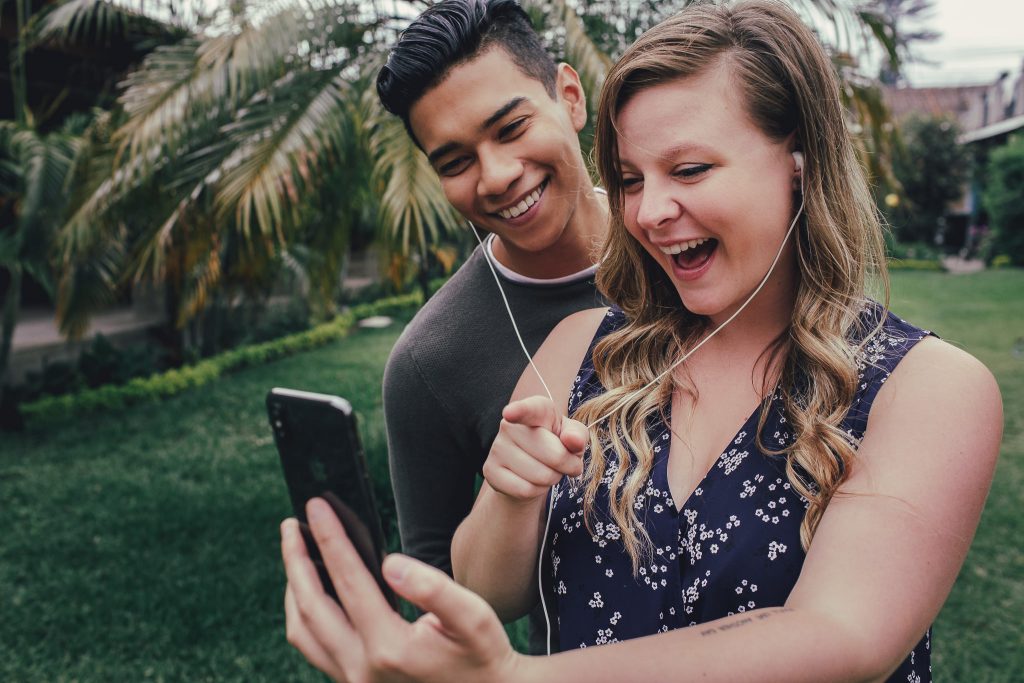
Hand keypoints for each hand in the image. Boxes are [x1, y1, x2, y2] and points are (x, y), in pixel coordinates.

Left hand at [282, 498, 520, 682]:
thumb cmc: (482, 653)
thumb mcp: (473, 616)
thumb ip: (433, 587)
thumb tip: (389, 562)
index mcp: (389, 647)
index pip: (348, 580)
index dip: (330, 538)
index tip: (317, 505)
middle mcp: (361, 669)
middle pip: (310, 605)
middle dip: (295, 559)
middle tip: (291, 524)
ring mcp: (353, 681)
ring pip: (302, 631)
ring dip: (293, 589)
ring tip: (297, 553)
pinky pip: (312, 646)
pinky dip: (303, 613)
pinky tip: (313, 590)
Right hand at [483, 395, 587, 502]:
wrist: (529, 469)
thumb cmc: (556, 446)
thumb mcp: (572, 437)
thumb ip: (578, 435)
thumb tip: (573, 440)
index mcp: (535, 410)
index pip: (529, 409)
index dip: (520, 411)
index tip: (510, 413)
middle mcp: (510, 425)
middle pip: (554, 454)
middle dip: (567, 465)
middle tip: (563, 463)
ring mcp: (497, 448)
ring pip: (541, 476)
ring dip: (552, 478)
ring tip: (545, 469)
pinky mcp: (490, 471)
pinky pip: (525, 490)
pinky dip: (536, 491)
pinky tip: (531, 480)